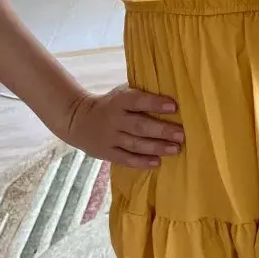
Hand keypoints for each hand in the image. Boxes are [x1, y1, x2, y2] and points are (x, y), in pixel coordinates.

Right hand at [58, 86, 183, 168]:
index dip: (154, 103)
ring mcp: (109, 138)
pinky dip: (141, 162)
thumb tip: (171, 98)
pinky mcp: (106, 153)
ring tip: (176, 149)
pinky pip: (125, 159)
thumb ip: (139, 97)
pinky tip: (157, 162)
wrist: (77, 120)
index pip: (137, 100)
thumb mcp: (120, 94)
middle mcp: (114, 119)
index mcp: (118, 101)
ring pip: (135, 144)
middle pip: (139, 126)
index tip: (174, 106)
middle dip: (162, 130)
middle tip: (181, 134)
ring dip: (156, 147)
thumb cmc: (110, 105)